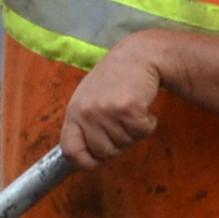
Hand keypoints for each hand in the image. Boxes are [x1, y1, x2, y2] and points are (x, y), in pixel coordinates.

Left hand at [52, 29, 170, 168]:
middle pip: (103, 153)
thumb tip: (88, 159)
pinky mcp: (129, 108)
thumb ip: (85, 126)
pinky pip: (142, 132)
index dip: (84, 162)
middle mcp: (87, 113)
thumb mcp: (89, 100)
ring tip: (131, 109)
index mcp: (74, 113)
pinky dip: (148, 123)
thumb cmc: (114, 80)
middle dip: (118, 145)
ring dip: (134, 132)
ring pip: (125, 143)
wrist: (138, 56)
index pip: (70, 150)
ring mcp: (107, 111)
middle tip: (123, 123)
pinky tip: (142, 106)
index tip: (97, 162)